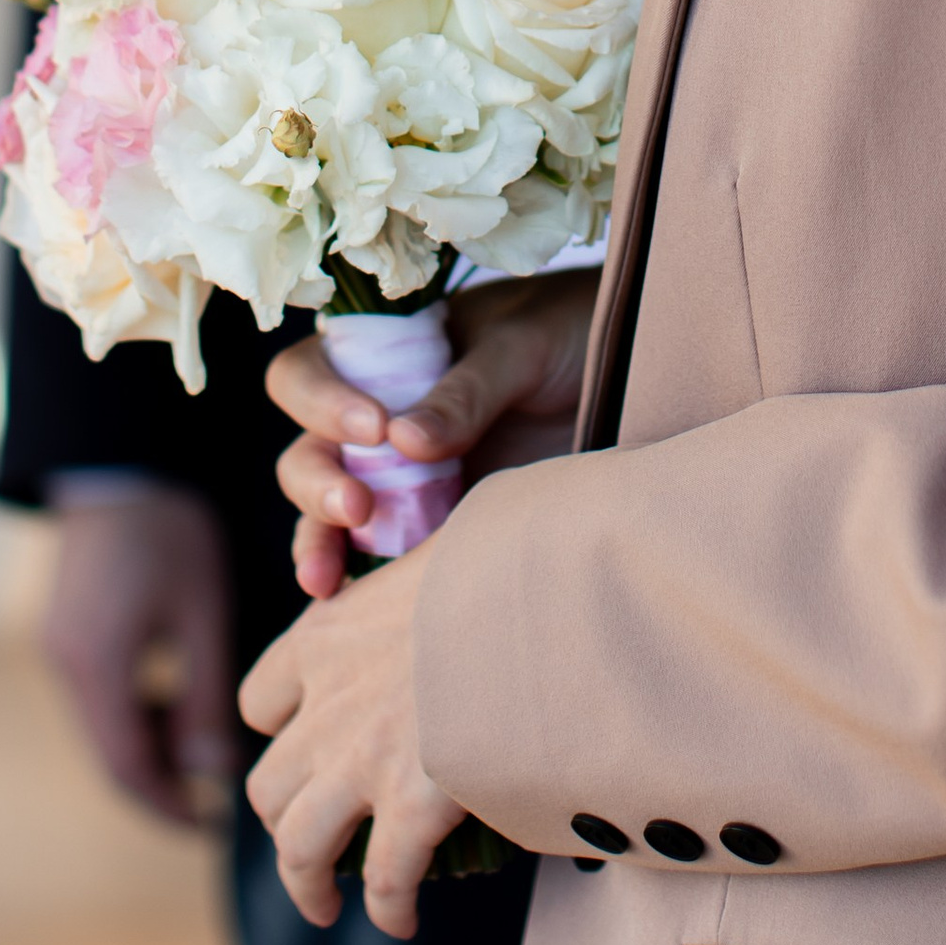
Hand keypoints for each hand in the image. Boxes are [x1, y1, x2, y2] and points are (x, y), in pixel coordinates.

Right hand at [41, 483, 237, 826]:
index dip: (170, 806)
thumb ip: (205, 693)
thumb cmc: (170, 530)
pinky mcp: (68, 632)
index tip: (215, 827)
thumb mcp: (201, 611)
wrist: (120, 459)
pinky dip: (138, 714)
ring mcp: (61, 649)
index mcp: (97, 666)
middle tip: (214, 804)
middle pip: (111, 755)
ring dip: (152, 749)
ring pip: (105, 728)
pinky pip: (101, 697)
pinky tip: (178, 701)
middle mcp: (67, 666)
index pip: (129, 767)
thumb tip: (213, 770)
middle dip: (162, 786)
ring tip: (207, 751)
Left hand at [238, 534, 466, 937]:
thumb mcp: (435, 557)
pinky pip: (384, 880)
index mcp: (324, 638)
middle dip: (282, 822)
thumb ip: (423, 590)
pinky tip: (403, 921)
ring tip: (326, 907)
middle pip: (267, 786)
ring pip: (298, 846)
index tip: (306, 748)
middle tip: (310, 845)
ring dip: (306, 885)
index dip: (279, 731)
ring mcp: (362, 759)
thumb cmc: (503, 557)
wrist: (538, 589)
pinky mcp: (409, 804)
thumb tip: (466, 583)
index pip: (260, 699)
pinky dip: (389, 910)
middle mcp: (327, 704)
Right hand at [267, 270, 599, 597]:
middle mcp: (381, 419)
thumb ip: (466, 392)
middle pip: (308, 453)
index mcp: (386, 355)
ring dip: (319, 542)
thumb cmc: (571, 332)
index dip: (321, 401)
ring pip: (331, 515)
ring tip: (327, 578)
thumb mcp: (522, 346)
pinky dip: (363, 585)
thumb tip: (401, 444)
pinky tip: (354, 611)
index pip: (308, 374)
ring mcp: (406, 479)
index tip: (374, 427)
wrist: (637, 370)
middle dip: (317, 483)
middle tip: (356, 508)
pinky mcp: (440, 527)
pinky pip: (384, 560)